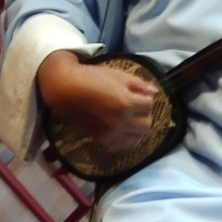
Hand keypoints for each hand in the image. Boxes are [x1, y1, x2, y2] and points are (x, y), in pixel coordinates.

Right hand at [37, 49, 157, 151]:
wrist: (66, 90)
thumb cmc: (92, 78)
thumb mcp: (119, 75)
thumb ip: (140, 85)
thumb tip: (155, 93)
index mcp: (126, 104)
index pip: (149, 105)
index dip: (146, 98)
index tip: (139, 94)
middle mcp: (120, 122)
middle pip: (146, 124)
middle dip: (144, 114)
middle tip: (136, 106)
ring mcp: (110, 133)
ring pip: (137, 138)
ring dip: (138, 128)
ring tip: (130, 118)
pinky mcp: (101, 140)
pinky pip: (122, 146)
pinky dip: (126, 139)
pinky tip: (122, 129)